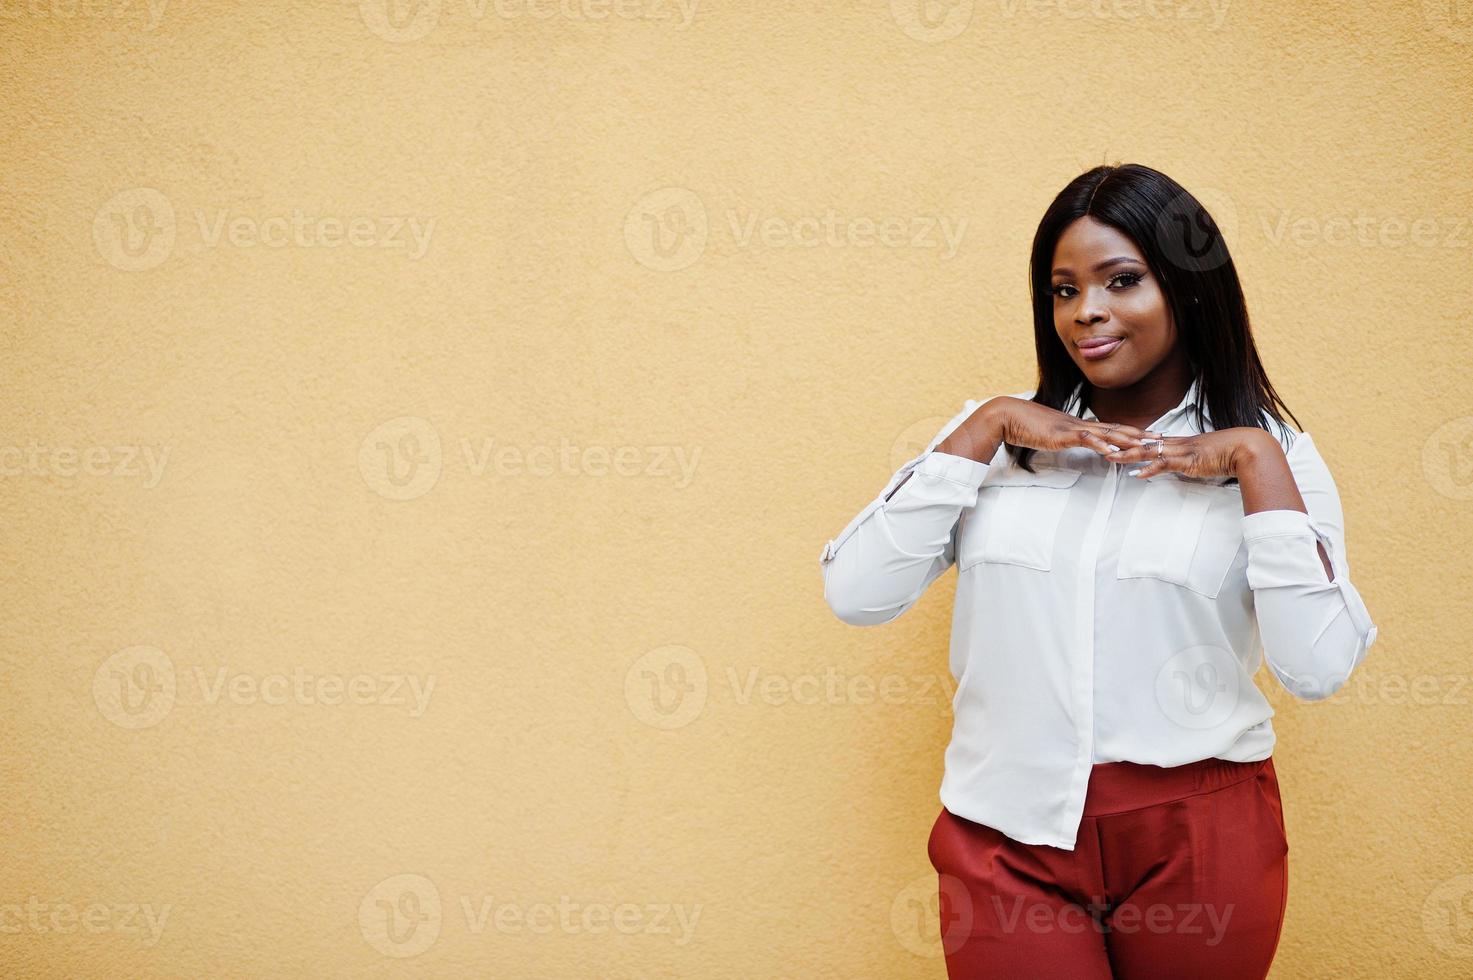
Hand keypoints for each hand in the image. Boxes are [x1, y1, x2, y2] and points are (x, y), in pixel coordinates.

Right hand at [988, 396, 1157, 457]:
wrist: (1006, 416)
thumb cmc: (1022, 426)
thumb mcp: (1046, 435)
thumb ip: (1059, 439)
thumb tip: (1066, 443)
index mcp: (1077, 425)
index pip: (1110, 428)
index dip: (1131, 431)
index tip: (1148, 435)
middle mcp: (1079, 424)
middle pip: (1116, 428)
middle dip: (1140, 434)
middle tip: (1161, 439)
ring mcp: (1071, 428)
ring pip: (1106, 433)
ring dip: (1127, 440)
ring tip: (1146, 445)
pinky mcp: (1061, 434)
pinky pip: (1085, 439)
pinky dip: (1100, 445)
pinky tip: (1112, 452)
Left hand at [1104, 427, 1267, 479]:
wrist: (1247, 449)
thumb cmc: (1228, 453)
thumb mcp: (1202, 457)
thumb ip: (1188, 461)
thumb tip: (1178, 466)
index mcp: (1179, 442)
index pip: (1149, 439)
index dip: (1129, 440)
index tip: (1112, 439)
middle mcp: (1177, 444)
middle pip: (1142, 442)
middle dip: (1120, 444)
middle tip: (1100, 444)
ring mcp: (1181, 451)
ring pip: (1149, 451)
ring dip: (1128, 455)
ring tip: (1109, 457)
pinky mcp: (1188, 461)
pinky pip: (1165, 464)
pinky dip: (1150, 469)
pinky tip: (1136, 474)